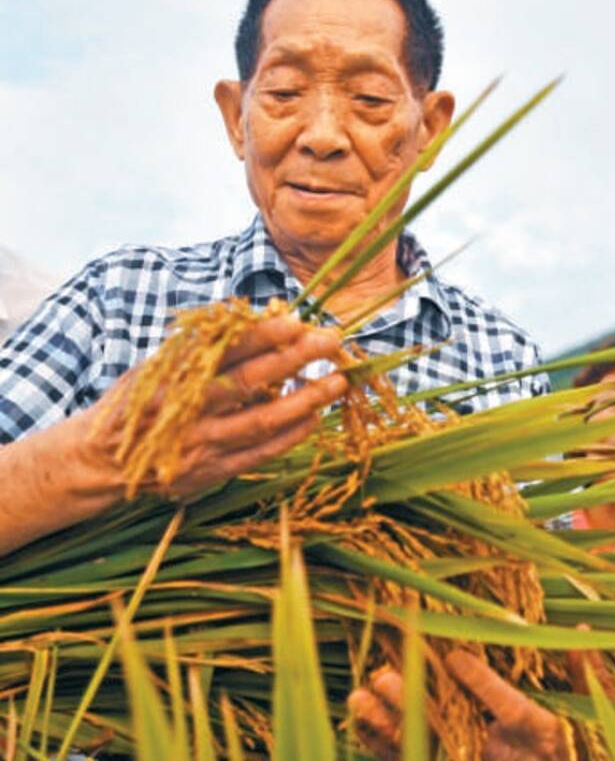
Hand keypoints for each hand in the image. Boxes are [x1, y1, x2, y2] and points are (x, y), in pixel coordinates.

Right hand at [82, 313, 347, 496]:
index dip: (263, 334)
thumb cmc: (138, 402)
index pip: (224, 349)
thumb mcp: (157, 365)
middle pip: (250, 381)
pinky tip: (314, 417)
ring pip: (262, 421)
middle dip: (295, 359)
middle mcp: (189, 409)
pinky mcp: (211, 472)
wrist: (103, 461)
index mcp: (174, 376)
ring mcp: (202, 444)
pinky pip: (259, 454)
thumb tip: (248, 316)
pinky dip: (290, 436)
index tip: (297, 319)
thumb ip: (199, 345)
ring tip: (337, 382)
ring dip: (305, 400)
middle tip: (331, 341)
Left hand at [348, 651, 577, 760]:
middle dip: (416, 707)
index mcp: (536, 733)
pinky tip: (356, 722)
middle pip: (453, 733)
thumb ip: (580, 672)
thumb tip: (582, 625)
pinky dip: (382, 745)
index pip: (509, 709)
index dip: (483, 685)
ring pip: (424, 750)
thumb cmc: (568, 746)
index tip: (455, 656)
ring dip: (387, 727)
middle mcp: (501, 754)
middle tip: (384, 678)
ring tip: (356, 697)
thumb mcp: (581, 715)